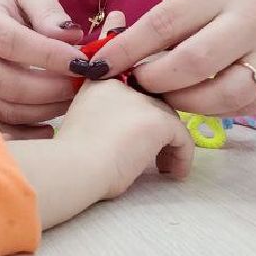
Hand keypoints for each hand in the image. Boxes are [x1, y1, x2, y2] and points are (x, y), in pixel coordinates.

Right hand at [0, 0, 86, 124]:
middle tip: (81, 83)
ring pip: (6, 106)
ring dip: (45, 107)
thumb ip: (48, 12)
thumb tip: (70, 35)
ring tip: (74, 96)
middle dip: (51, 88)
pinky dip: (33, 123)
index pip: (13, 42)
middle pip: (7, 82)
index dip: (49, 56)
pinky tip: (56, 114)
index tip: (81, 62)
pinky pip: (5, 119)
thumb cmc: (9, 3)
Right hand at [60, 78, 193, 198]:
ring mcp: (141, 101)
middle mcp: (121, 85)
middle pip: (153, 104)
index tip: (137, 140)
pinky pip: (182, 137)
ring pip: (169, 120)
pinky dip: (182, 156)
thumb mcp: (83, 125)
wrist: (74, 168)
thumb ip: (103, 119)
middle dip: (156, 132)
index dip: (138, 117)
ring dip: (170, 144)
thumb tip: (125, 135)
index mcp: (98, 83)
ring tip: (164, 167)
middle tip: (154, 158)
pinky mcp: (158, 120)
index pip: (131, 94)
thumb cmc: (72, 159)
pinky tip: (174, 173)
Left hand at [93, 0, 255, 115]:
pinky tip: (195, 97)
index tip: (99, 65)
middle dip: (154, 79)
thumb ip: (174, 16)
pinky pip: (238, 108)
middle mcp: (253, 22)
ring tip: (165, 92)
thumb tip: (121, 50)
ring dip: (181, 101)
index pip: (165, 22)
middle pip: (192, 63)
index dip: (127, 49)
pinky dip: (209, 109)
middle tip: (137, 82)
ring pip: (218, 96)